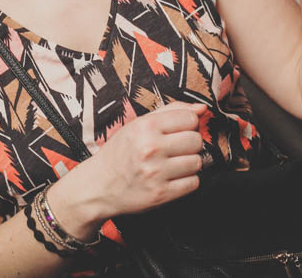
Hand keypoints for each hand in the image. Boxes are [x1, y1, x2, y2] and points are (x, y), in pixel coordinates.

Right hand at [65, 102, 205, 223]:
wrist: (99, 185)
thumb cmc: (120, 152)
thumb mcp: (139, 125)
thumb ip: (171, 112)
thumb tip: (202, 108)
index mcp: (146, 126)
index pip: (190, 118)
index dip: (187, 125)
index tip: (178, 131)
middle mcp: (151, 148)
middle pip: (196, 140)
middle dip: (189, 144)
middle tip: (175, 149)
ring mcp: (156, 173)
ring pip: (197, 162)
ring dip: (188, 164)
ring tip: (172, 164)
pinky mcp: (161, 194)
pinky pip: (193, 183)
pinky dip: (186, 181)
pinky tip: (172, 178)